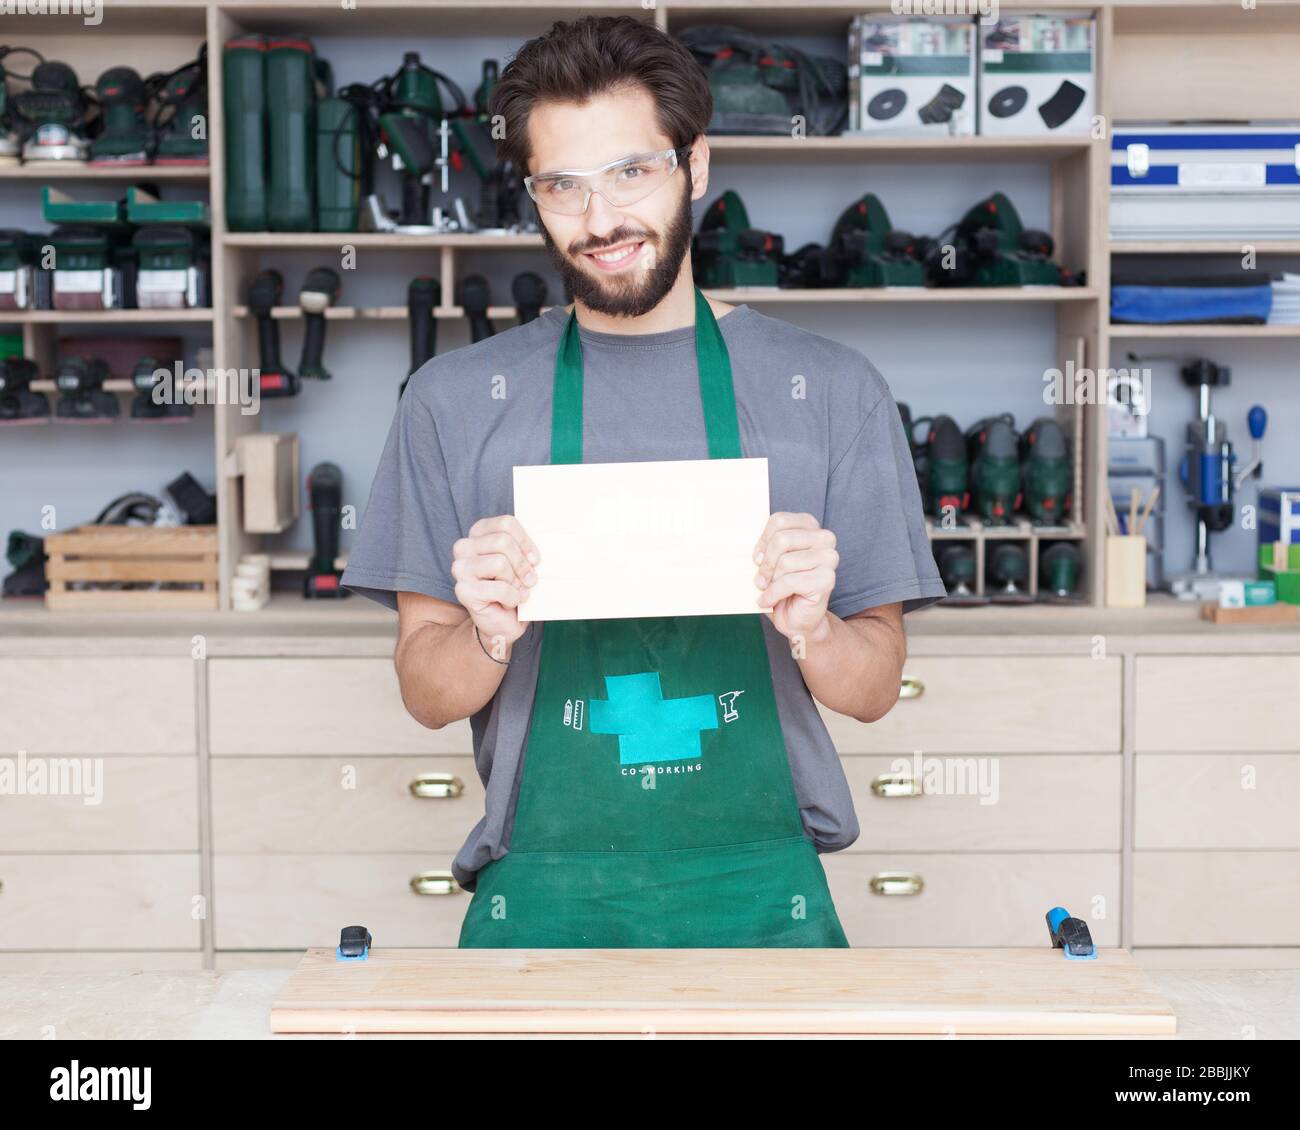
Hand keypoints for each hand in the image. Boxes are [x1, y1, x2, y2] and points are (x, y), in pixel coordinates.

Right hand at [451, 515, 539, 645]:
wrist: (502, 623)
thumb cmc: (514, 588)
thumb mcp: (522, 563)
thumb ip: (526, 549)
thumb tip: (541, 545)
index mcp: (479, 533)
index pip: (506, 523)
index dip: (526, 542)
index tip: (535, 559)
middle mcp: (464, 547)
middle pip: (503, 542)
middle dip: (522, 564)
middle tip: (529, 580)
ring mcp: (460, 568)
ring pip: (499, 563)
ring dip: (516, 582)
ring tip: (517, 591)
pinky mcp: (462, 590)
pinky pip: (499, 588)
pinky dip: (512, 598)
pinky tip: (509, 603)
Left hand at [752, 512, 837, 642]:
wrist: (797, 618)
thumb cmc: (782, 587)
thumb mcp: (770, 561)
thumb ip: (764, 548)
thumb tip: (751, 549)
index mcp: (809, 526)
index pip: (779, 521)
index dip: (762, 541)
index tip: (757, 559)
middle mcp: (824, 538)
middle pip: (782, 539)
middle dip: (766, 563)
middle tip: (761, 579)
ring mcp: (829, 558)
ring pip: (786, 562)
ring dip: (771, 581)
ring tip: (770, 589)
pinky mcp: (827, 579)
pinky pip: (790, 581)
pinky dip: (773, 594)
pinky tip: (769, 600)